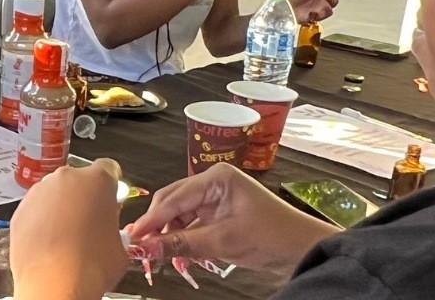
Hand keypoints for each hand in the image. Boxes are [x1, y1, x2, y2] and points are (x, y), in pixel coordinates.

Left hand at [11, 159, 129, 299]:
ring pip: (54, 194)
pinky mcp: (20, 210)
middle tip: (88, 223)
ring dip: (60, 208)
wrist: (55, 284)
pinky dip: (41, 221)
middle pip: (78, 180)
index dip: (110, 185)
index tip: (108, 198)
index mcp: (97, 180)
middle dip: (83, 197)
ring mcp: (39, 192)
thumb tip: (106, 226)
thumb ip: (112, 222)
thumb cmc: (91, 265)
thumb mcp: (120, 243)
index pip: (108, 168)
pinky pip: (35, 210)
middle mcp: (66, 178)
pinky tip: (49, 242)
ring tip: (66, 236)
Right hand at [125, 163, 336, 275]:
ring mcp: (216, 197)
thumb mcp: (221, 242)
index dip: (151, 220)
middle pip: (172, 203)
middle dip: (158, 227)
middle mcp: (213, 182)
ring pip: (179, 214)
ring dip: (170, 236)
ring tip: (162, 257)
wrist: (302, 248)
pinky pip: (192, 223)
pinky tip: (177, 254)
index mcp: (216, 178)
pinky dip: (183, 239)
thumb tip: (145, 248)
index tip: (132, 238)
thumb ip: (180, 244)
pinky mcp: (219, 212)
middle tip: (142, 249)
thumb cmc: (271, 236)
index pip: (173, 198)